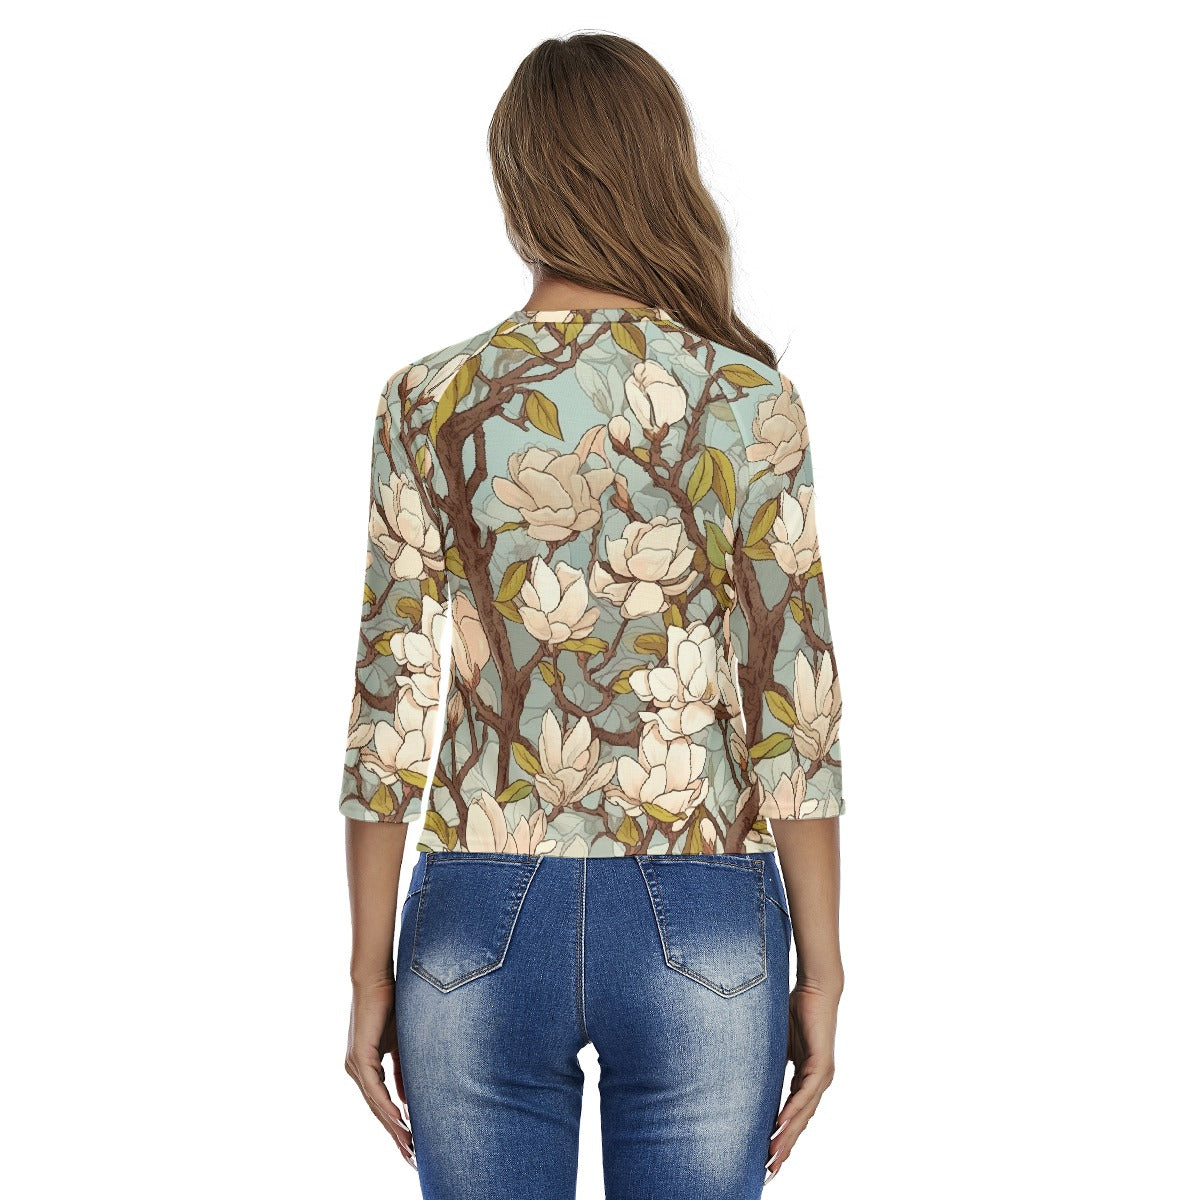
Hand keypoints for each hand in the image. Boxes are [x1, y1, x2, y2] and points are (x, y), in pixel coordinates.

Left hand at [345, 978, 415, 1169]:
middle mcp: (356, 1070)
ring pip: (374, 1103)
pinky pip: (373, 1088)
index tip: (410, 1144)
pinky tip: (399, 1119)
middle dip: (394, 1134)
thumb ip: (402, 1071)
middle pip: (376, 1109)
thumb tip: (409, 1099)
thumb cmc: (389, 1006)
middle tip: (410, 1156)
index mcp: (365, 1067)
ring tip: (408, 1144)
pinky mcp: (360, 1056)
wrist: (376, 979)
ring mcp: (356, 1064)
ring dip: (392, 1125)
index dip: (395, 1124)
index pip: (380, 1103)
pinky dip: (386, 1105)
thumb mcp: (400, 1044)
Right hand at [765, 982, 838, 1183]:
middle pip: (799, 1123)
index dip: (781, 1137)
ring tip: (772, 1155)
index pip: (792, 1116)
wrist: (816, 989)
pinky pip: (806, 1094)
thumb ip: (768, 1062)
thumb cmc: (796, 1011)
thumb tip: (746, 1073)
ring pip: (803, 1114)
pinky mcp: (822, 1065)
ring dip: (787, 1136)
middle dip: (784, 1148)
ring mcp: (821, 1076)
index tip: (767, 1157)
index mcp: (806, 1080)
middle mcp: (816, 1083)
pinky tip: (780, 1124)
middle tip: (769, 1170)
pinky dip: (793, 1110)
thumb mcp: (777, 1044)